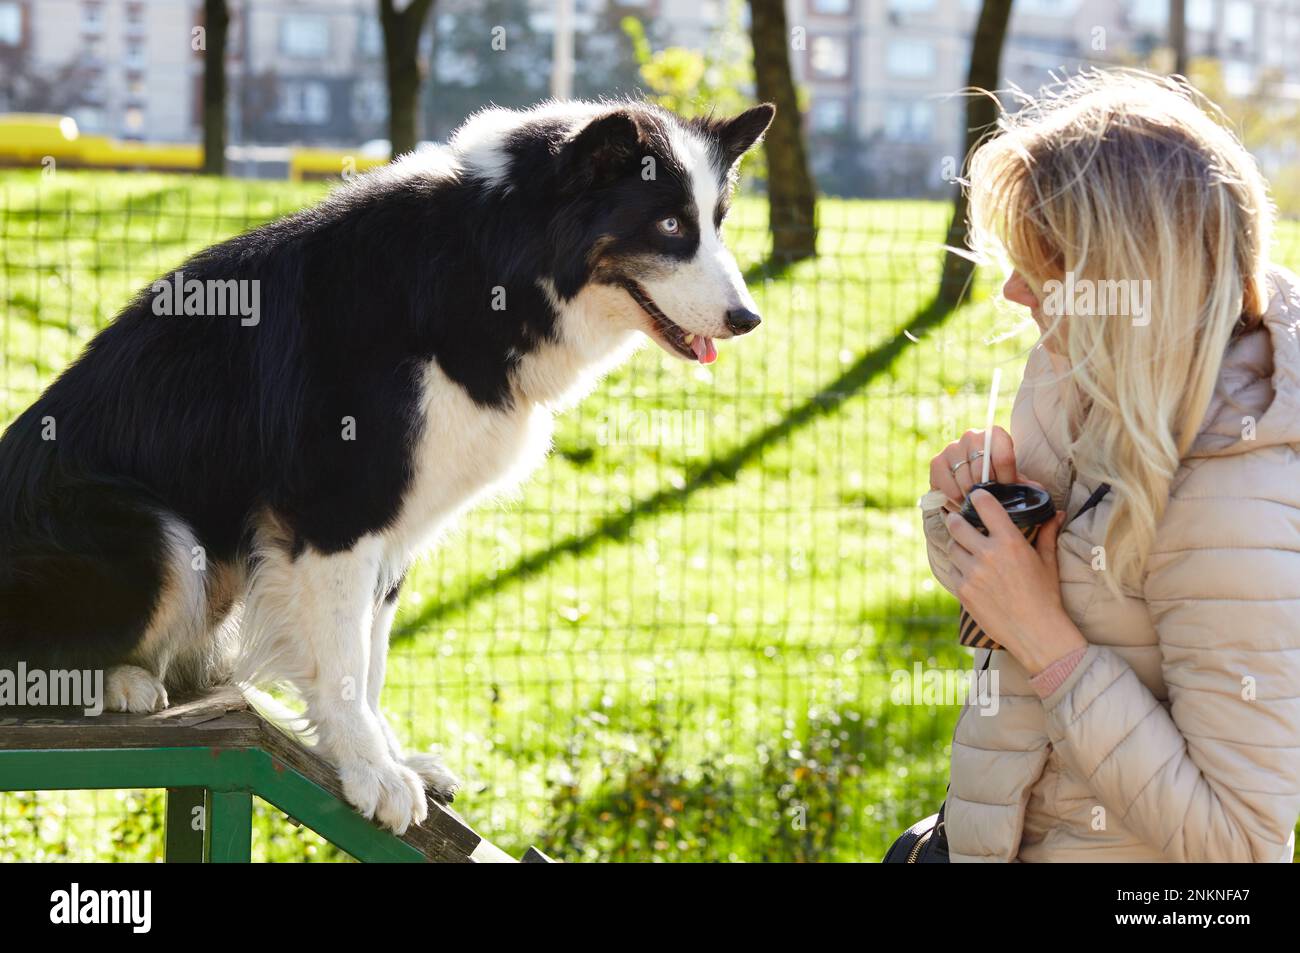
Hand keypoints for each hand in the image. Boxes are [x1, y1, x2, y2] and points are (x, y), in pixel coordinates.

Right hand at [929, 426, 1017, 506]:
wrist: (968, 477)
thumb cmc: (995, 477)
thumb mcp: (1012, 479)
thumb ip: (1023, 483)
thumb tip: (1034, 488)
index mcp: (995, 435)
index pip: (1003, 459)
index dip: (1006, 480)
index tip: (1006, 490)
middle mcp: (972, 436)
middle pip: (982, 472)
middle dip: (987, 491)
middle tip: (989, 499)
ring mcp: (952, 448)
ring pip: (965, 482)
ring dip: (971, 499)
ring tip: (976, 503)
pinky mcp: (936, 462)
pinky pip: (949, 489)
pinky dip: (956, 501)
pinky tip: (961, 501)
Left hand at [944, 488, 1085, 673]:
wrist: (1035, 632)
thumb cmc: (1045, 596)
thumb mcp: (1048, 562)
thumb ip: (1047, 534)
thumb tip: (1058, 513)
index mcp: (1009, 542)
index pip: (984, 505)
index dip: (978, 498)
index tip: (976, 497)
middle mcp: (987, 554)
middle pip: (956, 524)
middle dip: (956, 520)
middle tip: (960, 522)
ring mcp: (972, 573)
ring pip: (951, 547)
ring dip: (957, 546)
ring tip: (967, 550)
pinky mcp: (962, 591)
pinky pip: (952, 570)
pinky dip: (958, 569)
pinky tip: (970, 573)